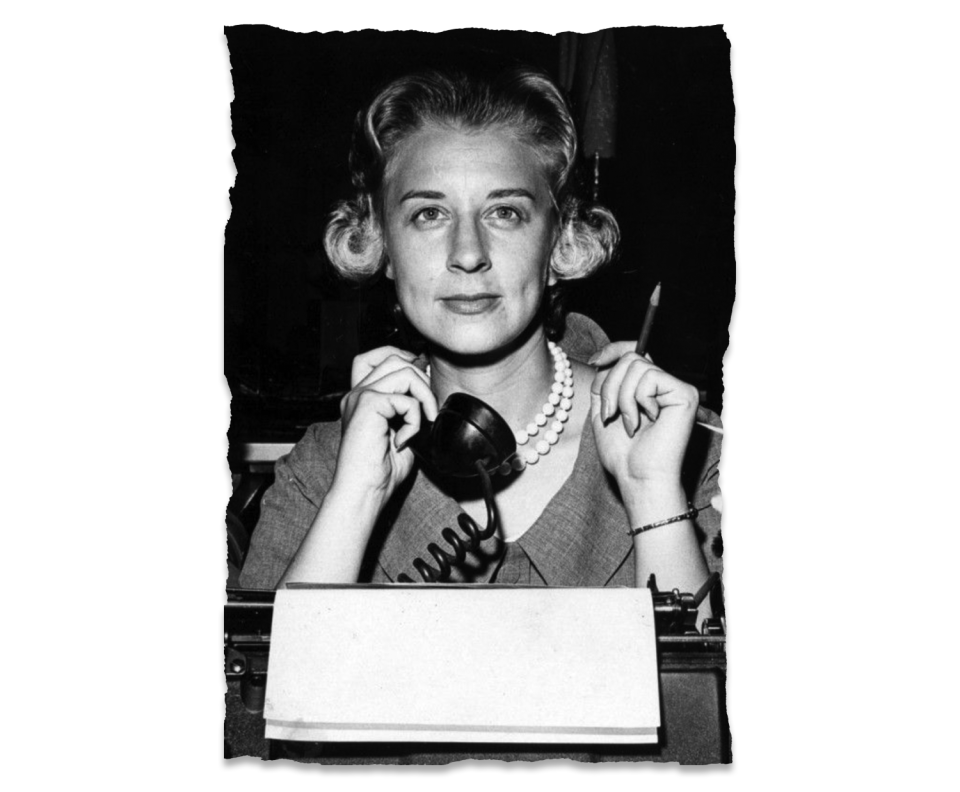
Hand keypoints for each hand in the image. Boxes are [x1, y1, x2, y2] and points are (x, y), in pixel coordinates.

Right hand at [334, 346, 438, 507]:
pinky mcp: (367, 405)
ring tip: (423, 421)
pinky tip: (405, 439)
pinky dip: (415, 419)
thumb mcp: (402, 432)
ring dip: (424, 396)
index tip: (421, 380)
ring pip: (404, 371)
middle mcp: (357, 393)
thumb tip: (428, 384)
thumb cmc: (380, 472)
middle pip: (394, 357)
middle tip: (427, 410)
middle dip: (421, 378)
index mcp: (361, 398)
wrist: (364, 492)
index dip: (402, 358)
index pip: (376, 357)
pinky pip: (406, 399)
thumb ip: (410, 408)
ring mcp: (360, 396)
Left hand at [589, 342, 698, 487]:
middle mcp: (663, 384)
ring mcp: (676, 387)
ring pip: (636, 366)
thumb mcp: (603, 410)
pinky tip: (647, 421)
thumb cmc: (622, 452)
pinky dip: (638, 400)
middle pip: (629, 358)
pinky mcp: (685, 393)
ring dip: (622, 398)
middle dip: (611, 386)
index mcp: (646, 388)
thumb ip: (604, 381)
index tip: (595, 361)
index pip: (633, 351)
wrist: (637, 476)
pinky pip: (650, 377)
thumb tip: (603, 358)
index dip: (612, 349)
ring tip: (629, 424)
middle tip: (611, 415)